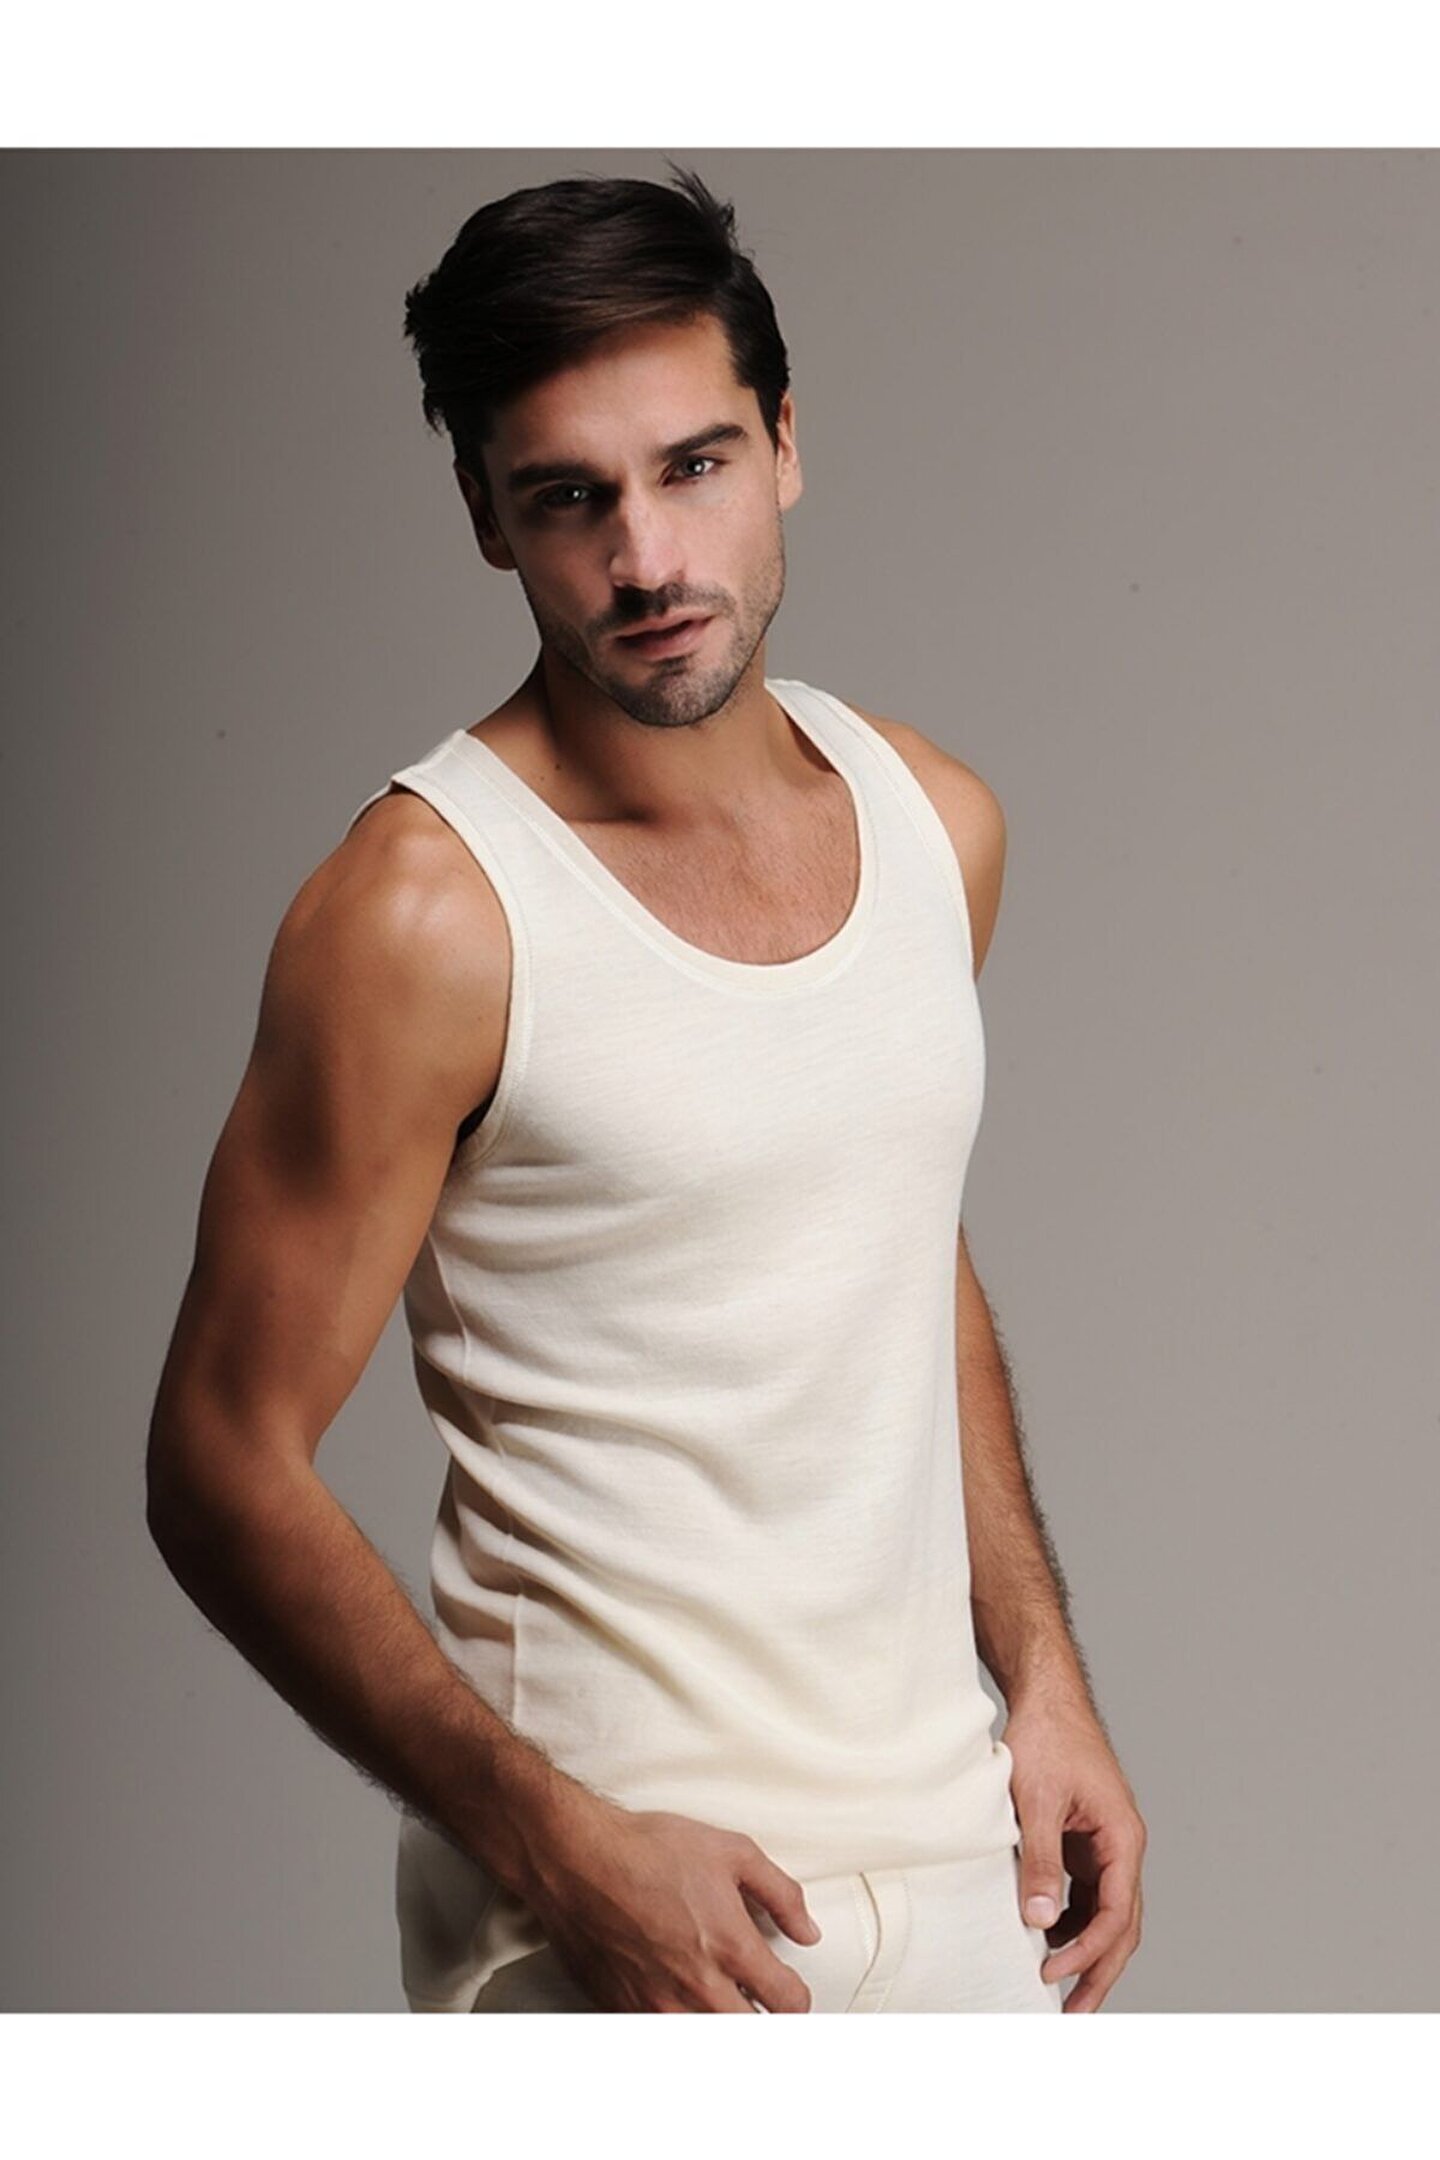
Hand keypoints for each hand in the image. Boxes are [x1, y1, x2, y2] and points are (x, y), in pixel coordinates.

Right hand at [519, 1791, 823, 2012]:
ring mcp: (659, 2005)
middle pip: (752, 2034)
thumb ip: (780, 1894)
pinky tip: (679, 2004)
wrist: (577, 1859)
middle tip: (760, 2002)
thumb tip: (806, 1930)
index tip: (791, 1990)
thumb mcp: (731, 1852)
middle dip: (764, 2020)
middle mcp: (698, 1986)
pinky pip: (663, 2035)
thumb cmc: (645, 1850)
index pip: (789, 2003)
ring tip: (720, 2003)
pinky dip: (678, 2023)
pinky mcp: (624, 2011)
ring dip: (720, 2024)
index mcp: (731, 1947)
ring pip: (708, 2041)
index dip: (798, 1998)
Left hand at [1002, 1694, 1146, 2012]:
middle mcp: (1121, 1846)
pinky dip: (1071, 1921)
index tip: (1053, 1974)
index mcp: (1123, 1837)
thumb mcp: (1036, 1800)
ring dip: (1086, 1950)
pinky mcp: (1085, 1841)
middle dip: (1099, 1970)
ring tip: (1057, 1987)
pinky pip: (1087, 1894)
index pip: (1117, 1913)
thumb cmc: (1047, 1736)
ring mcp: (1105, 1845)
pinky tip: (1046, 1939)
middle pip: (1122, 1924)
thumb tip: (1039, 1921)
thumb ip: (1040, 1861)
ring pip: (1106, 1913)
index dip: (1088, 1951)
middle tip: (1073, 2013)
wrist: (1045, 1696)